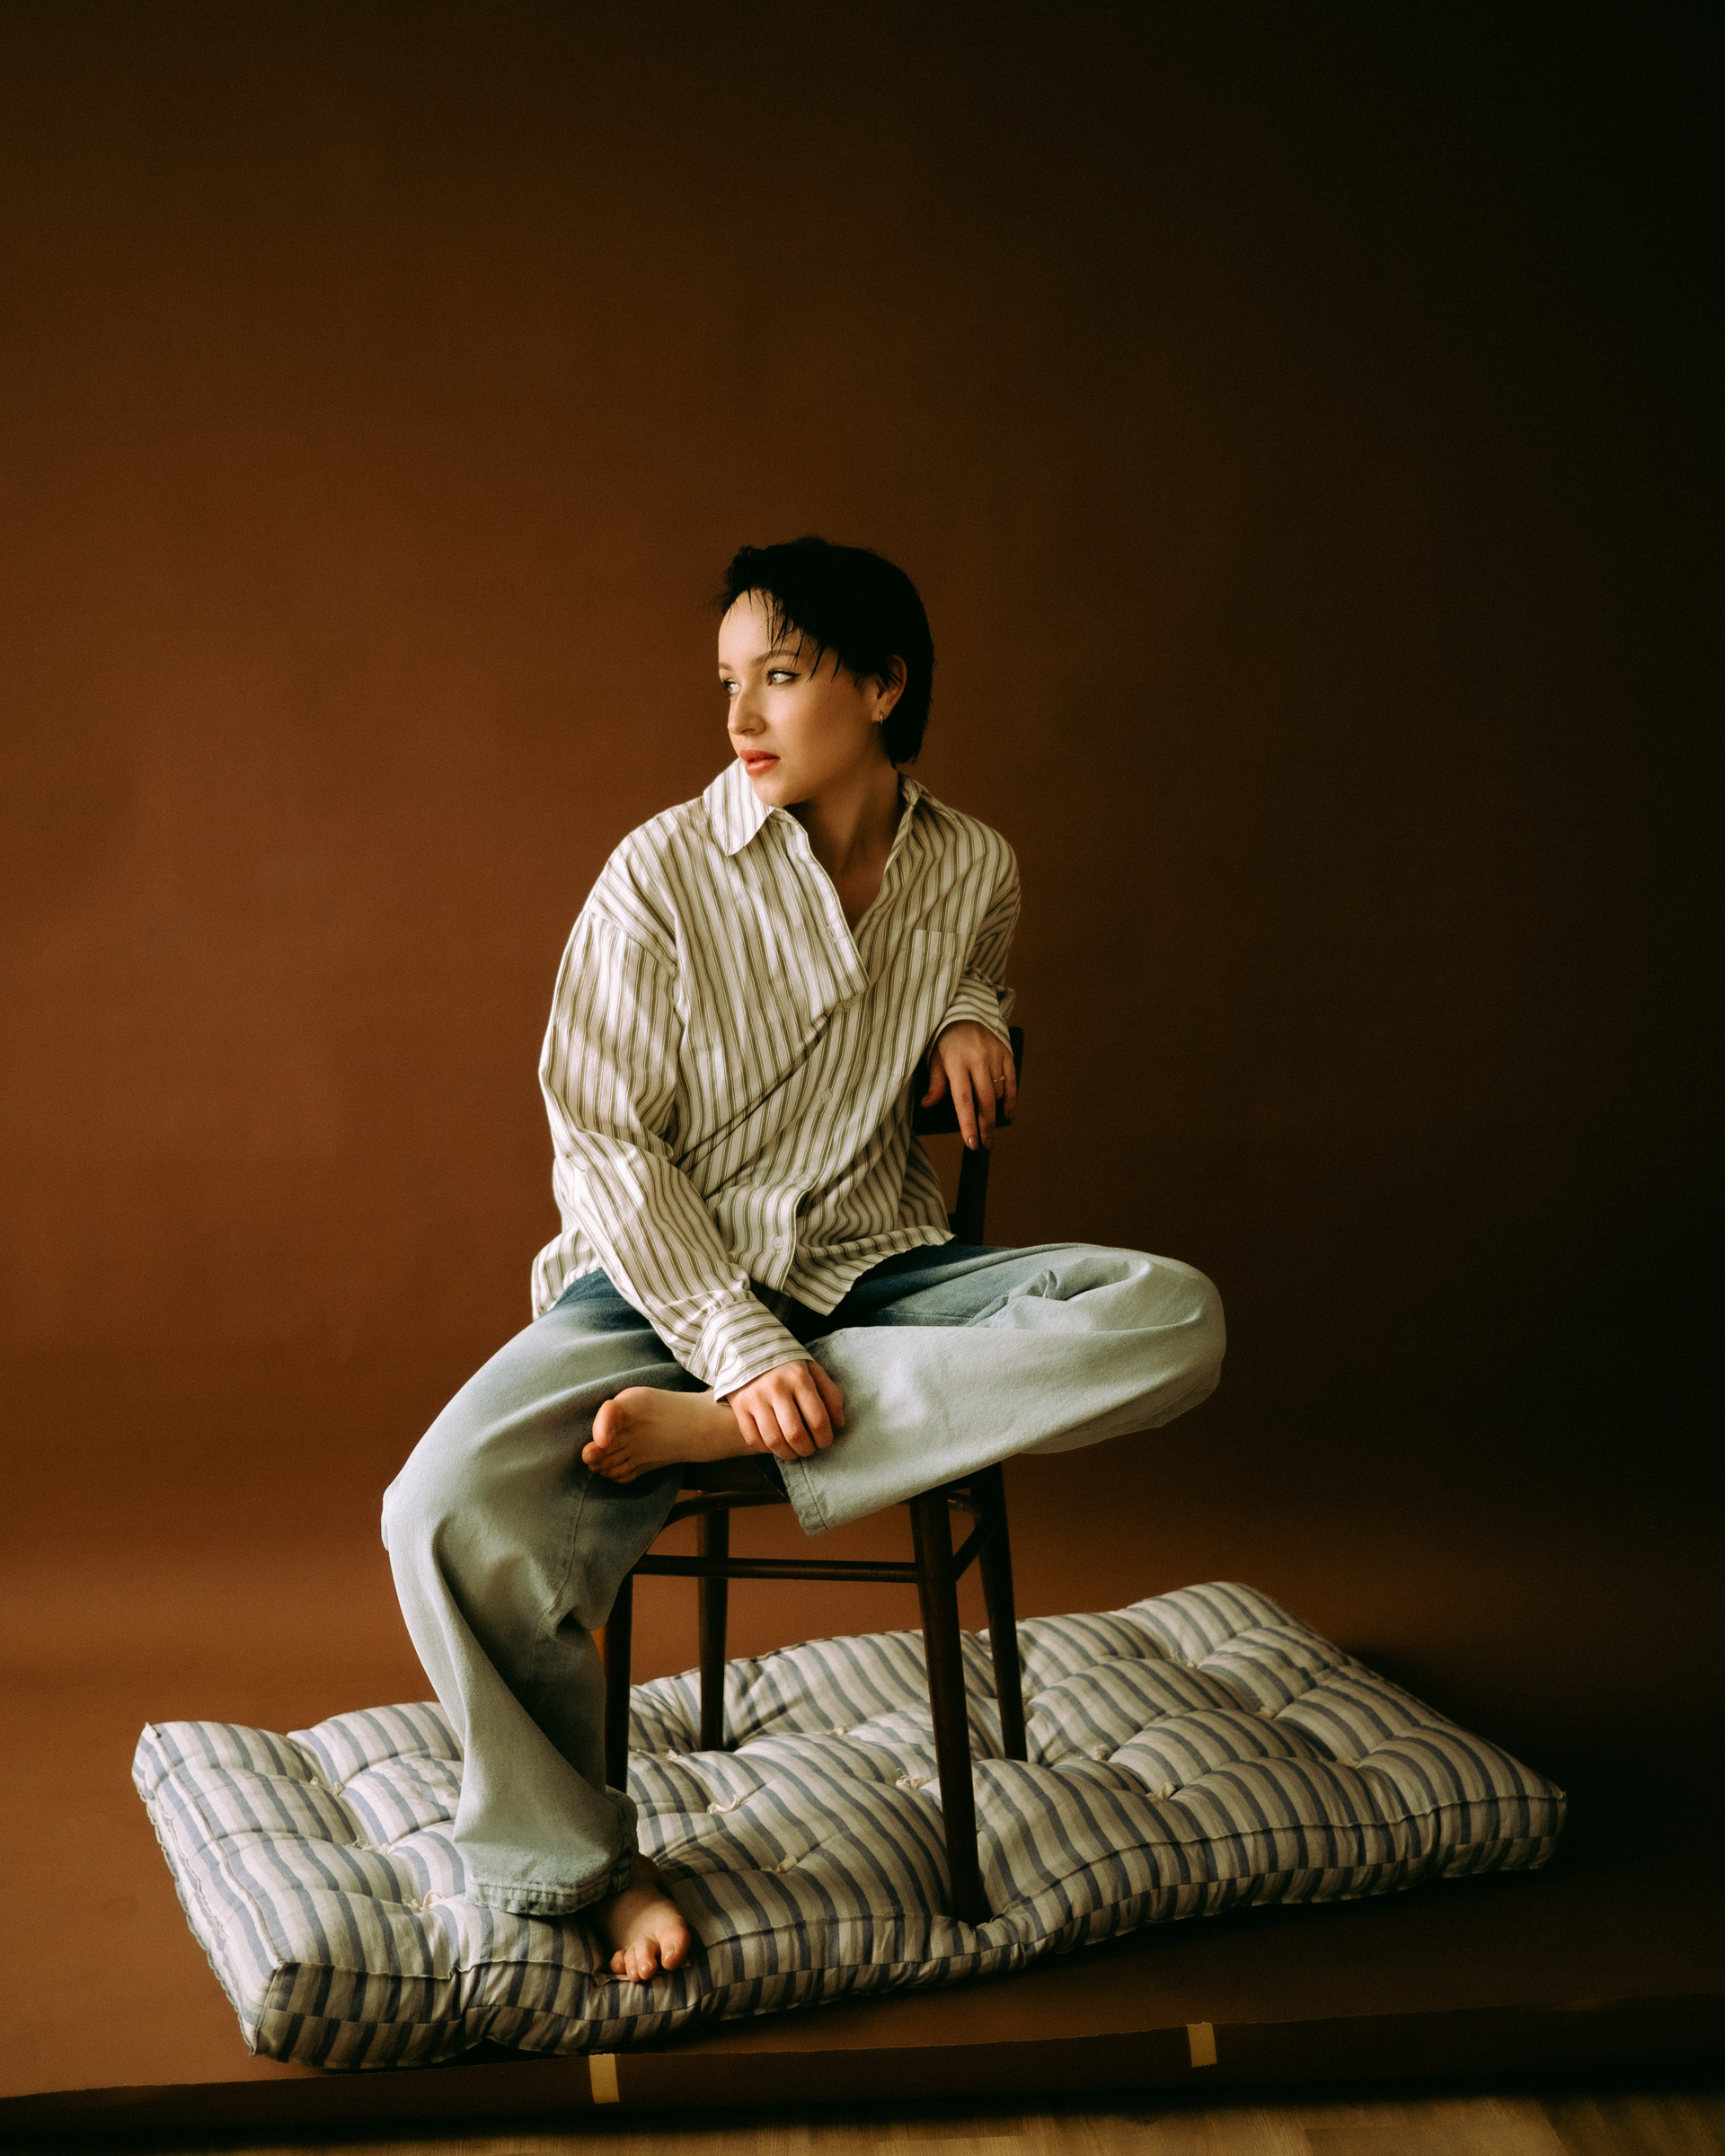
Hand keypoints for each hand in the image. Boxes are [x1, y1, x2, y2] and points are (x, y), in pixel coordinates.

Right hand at [727, 1358, 847, 1460]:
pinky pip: (753, 1439)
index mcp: (799, 1379)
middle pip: (795, 1434)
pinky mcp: (739, 1406)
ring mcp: (755, 1398)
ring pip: (773, 1440)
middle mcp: (776, 1389)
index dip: (825, 1438)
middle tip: (809, 1449)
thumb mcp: (814, 1371)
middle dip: (807, 1449)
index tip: (824, 1441)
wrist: (750, 1349)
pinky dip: (766, 1449)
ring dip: (787, 1453)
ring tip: (793, 1451)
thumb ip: (831, 1394)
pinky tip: (774, 1444)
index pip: (818, 1419)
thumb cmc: (788, 1365)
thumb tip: (839, 1423)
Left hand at [920, 1020, 1016, 1149]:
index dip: (968, 1123)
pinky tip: (1007, 1115)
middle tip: (985, 1144)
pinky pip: (1012, 1082)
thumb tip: (927, 1104)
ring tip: (987, 1122)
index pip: (963, 1100)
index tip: (972, 1143)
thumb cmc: (945, 1041)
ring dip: (993, 1110)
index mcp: (956, 1063)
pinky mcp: (1006, 1054)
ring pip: (998, 1093)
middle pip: (985, 1101)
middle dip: (986, 1126)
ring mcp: (994, 1056)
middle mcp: (977, 1060)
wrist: (965, 1014)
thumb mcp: (934, 1059)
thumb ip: (935, 1083)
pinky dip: (1011, 1101)